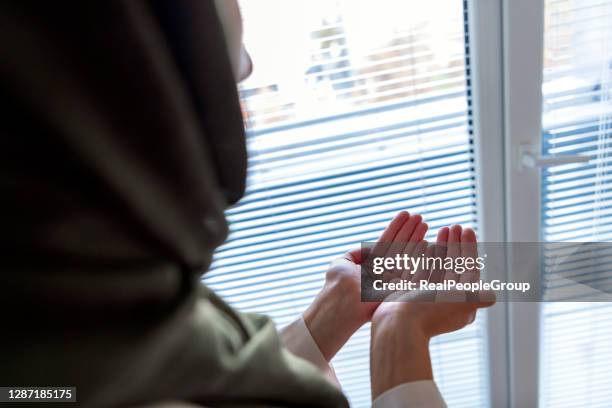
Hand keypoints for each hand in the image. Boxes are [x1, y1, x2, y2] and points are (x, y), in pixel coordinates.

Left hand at [303, 211, 427, 360]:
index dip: (396, 228)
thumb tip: (366, 248)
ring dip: (415, 238)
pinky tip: (426, 240)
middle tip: (419, 216)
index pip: (387, 242)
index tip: (406, 214)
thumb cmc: (338, 283)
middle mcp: (384, 270)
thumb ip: (355, 253)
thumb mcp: (342, 262)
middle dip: (409, 231)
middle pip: (399, 246)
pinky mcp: (400, 287)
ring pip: (407, 254)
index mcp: (372, 265)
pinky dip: (419, 254)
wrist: (342, 302)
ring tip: (424, 223)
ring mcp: (393, 278)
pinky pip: (412, 267)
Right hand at [369, 225, 494, 398]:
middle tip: (454, 226)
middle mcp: (448, 299)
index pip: (470, 269)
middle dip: (456, 245)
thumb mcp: (463, 301)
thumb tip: (493, 294)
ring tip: (442, 229)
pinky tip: (426, 243)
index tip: (467, 229)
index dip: (469, 248)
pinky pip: (423, 271)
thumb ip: (480, 295)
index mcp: (462, 301)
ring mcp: (429, 297)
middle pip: (455, 266)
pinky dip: (427, 257)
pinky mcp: (412, 294)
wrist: (398, 325)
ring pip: (439, 266)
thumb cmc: (430, 311)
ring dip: (443, 247)